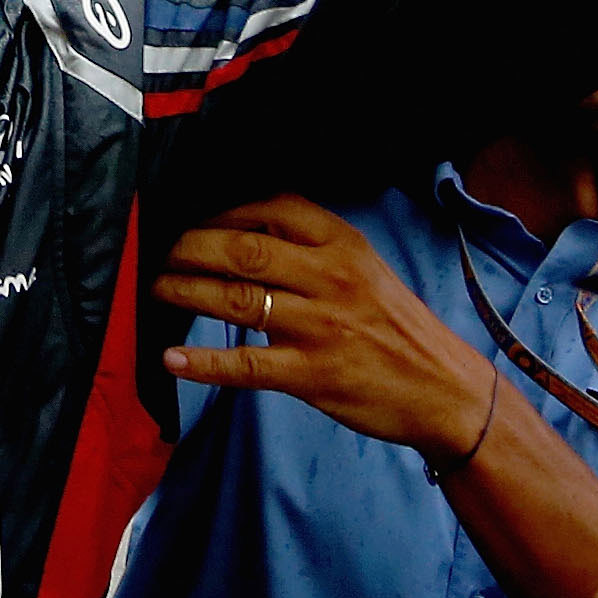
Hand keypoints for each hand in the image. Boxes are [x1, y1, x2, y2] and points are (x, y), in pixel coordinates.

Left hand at [154, 194, 494, 455]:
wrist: (443, 390)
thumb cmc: (395, 326)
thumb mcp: (365, 268)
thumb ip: (312, 248)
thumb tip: (241, 230)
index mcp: (344, 245)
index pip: (273, 208)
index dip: (222, 210)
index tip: (190, 216)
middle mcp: (331, 278)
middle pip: (244, 250)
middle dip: (190, 247)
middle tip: (158, 252)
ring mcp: (320, 327)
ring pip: (237, 300)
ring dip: (185, 292)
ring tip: (153, 291)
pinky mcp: (311, 374)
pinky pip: (246, 365)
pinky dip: (204, 364)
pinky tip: (173, 360)